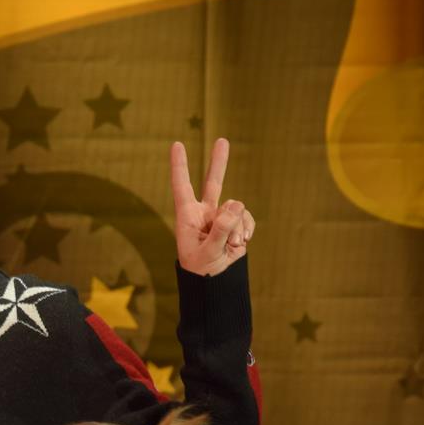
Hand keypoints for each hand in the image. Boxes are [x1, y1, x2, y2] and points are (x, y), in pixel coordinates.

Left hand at [170, 139, 253, 275]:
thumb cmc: (201, 270)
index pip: (182, 186)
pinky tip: (240, 243)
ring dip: (237, 228)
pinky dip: (246, 230)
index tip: (177, 144)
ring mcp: (221, 217)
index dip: (179, 165)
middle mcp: (204, 213)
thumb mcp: (208, 252)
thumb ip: (221, 229)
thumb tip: (236, 205)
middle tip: (223, 140)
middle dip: (219, 162)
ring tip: (231, 245)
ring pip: (237, 208)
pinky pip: (246, 218)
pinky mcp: (235, 225)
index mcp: (188, 216)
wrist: (214, 284)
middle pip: (213, 183)